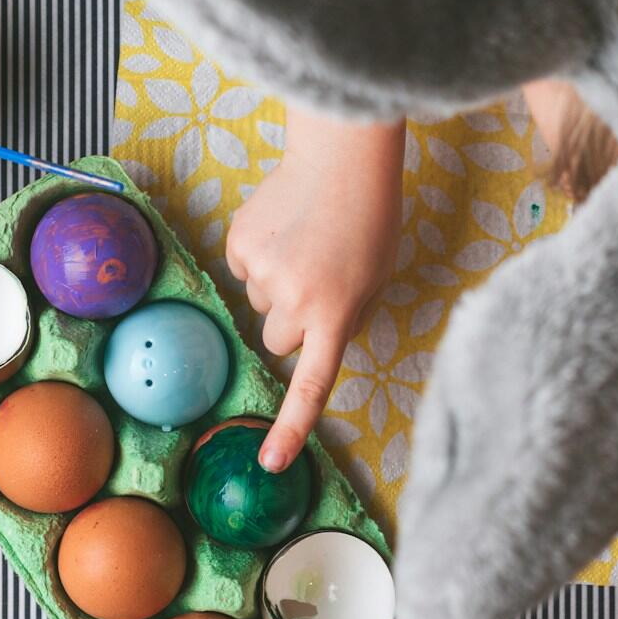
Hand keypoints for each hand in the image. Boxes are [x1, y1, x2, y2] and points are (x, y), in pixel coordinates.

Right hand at [227, 108, 404, 471]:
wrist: (342, 155)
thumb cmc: (372, 216)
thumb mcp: (378, 278)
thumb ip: (348, 318)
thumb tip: (312, 340)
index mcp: (336, 315)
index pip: (311, 385)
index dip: (289, 427)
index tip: (270, 463)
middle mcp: (295, 300)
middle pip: (278, 341)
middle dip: (292, 322)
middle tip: (317, 282)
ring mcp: (262, 272)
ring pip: (258, 302)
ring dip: (276, 285)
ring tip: (305, 243)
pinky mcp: (239, 243)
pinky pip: (243, 267)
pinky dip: (259, 254)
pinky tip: (284, 226)